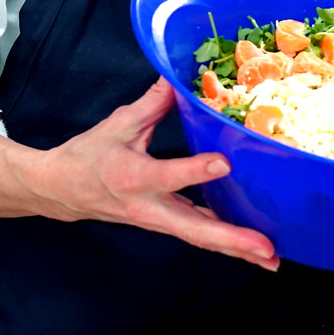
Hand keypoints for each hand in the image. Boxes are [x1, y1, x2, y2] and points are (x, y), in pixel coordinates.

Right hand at [32, 80, 278, 269]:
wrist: (61, 191)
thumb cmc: (89, 156)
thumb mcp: (118, 124)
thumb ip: (153, 102)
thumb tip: (178, 75)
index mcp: (133, 177)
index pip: (169, 174)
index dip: (195, 171)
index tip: (224, 163)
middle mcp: (148, 207)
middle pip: (194, 229)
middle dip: (232, 240)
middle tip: (266, 248)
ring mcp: (158, 221)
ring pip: (201, 238)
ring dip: (237, 249)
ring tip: (272, 259)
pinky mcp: (165, 224)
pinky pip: (199, 235)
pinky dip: (227, 243)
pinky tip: (256, 249)